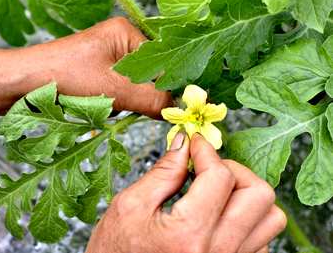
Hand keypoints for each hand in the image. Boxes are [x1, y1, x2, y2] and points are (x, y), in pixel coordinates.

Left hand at [22, 17, 171, 117]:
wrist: (23, 85)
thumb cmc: (63, 77)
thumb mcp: (115, 89)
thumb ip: (152, 99)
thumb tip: (178, 109)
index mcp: (126, 33)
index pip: (162, 62)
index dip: (166, 86)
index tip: (169, 108)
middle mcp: (119, 43)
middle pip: (149, 76)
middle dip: (142, 95)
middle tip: (128, 105)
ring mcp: (108, 59)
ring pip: (135, 87)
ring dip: (127, 101)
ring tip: (107, 103)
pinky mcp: (98, 75)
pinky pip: (120, 92)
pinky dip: (116, 104)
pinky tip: (101, 106)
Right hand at [85, 133, 286, 252]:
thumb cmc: (116, 251)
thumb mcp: (131, 206)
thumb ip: (163, 172)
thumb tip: (184, 144)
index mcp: (188, 234)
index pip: (220, 176)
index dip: (207, 151)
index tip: (195, 144)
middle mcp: (217, 252)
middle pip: (258, 194)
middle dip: (233, 169)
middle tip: (208, 167)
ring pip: (270, 217)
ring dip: (246, 194)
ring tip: (217, 190)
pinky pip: (262, 239)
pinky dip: (247, 219)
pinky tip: (220, 215)